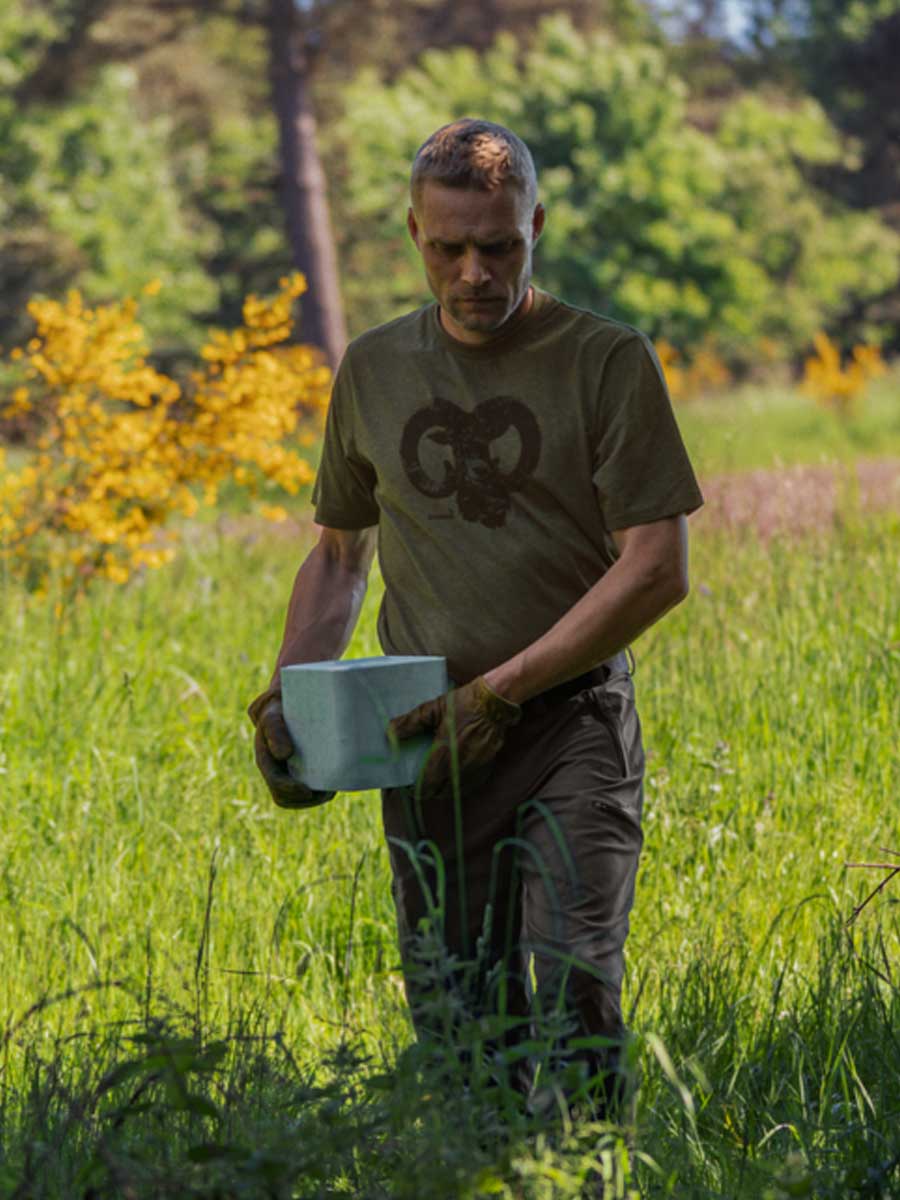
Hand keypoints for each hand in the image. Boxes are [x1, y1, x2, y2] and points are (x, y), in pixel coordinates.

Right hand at [247, 687, 335, 809]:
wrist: (288, 702)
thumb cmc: (280, 709)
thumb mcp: (274, 715)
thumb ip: (275, 731)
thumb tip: (284, 754)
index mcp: (265, 759)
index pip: (276, 783)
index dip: (290, 790)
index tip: (307, 790)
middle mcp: (273, 769)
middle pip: (285, 796)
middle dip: (306, 799)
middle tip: (327, 793)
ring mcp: (286, 772)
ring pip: (296, 798)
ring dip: (314, 799)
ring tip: (330, 790)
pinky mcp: (299, 772)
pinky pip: (307, 792)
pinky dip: (318, 793)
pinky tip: (331, 786)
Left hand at [389, 676, 520, 796]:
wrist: (495, 702)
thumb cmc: (464, 702)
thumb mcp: (434, 708)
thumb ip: (411, 722)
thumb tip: (389, 732)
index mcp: (444, 753)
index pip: (426, 784)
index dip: (416, 789)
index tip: (409, 786)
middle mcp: (460, 766)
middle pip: (439, 791)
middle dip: (428, 790)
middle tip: (420, 782)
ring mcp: (475, 768)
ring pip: (455, 790)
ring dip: (443, 788)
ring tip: (435, 780)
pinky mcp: (486, 767)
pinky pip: (469, 784)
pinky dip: (459, 784)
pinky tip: (454, 775)